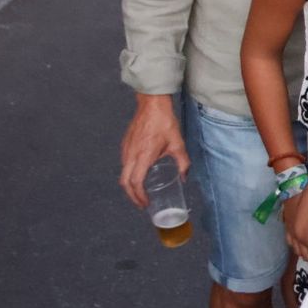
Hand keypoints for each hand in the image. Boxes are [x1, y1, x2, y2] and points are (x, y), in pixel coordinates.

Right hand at [119, 93, 188, 207]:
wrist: (152, 104)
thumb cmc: (164, 123)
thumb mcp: (178, 144)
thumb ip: (183, 163)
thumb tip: (184, 177)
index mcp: (143, 156)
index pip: (136, 183)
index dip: (139, 196)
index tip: (146, 203)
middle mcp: (131, 155)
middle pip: (125, 182)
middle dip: (132, 196)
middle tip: (142, 203)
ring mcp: (126, 149)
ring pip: (123, 173)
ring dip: (129, 185)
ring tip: (140, 192)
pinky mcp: (125, 145)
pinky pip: (124, 164)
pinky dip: (129, 174)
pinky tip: (139, 175)